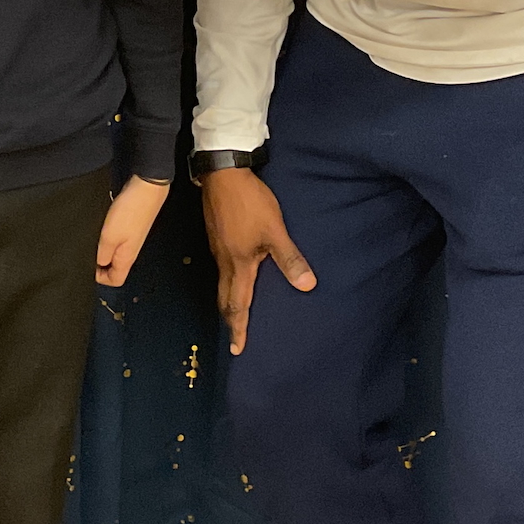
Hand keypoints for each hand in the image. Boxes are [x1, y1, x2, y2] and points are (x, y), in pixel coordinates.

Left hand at [96, 174, 170, 285]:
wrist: (147, 188)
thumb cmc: (130, 211)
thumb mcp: (109, 237)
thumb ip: (102, 254)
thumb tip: (97, 267)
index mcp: (126, 257)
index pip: (115, 280)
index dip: (100, 278)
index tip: (87, 267)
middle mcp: (130, 250)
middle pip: (114, 267)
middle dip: (99, 264)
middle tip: (86, 252)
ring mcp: (131, 237)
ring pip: (114, 252)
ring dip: (101, 249)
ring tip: (92, 239)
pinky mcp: (130, 226)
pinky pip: (117, 239)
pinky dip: (106, 237)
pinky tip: (101, 227)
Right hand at [201, 169, 315, 354]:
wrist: (222, 174)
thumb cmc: (250, 204)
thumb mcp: (275, 231)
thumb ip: (290, 259)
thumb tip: (307, 286)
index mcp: (239, 265)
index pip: (238, 305)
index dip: (239, 328)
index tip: (238, 349)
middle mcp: (225, 262)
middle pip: (225, 298)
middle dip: (230, 320)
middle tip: (235, 337)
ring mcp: (218, 249)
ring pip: (222, 284)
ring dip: (229, 302)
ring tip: (236, 313)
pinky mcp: (217, 237)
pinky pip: (222, 269)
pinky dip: (228, 283)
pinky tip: (236, 277)